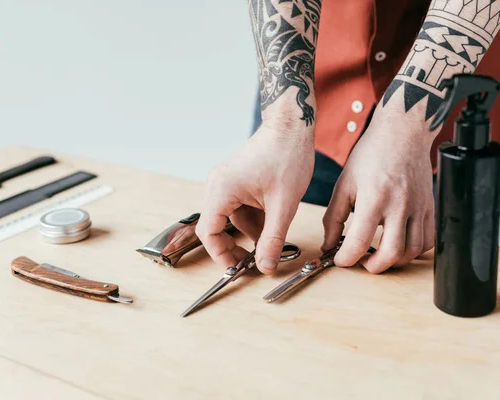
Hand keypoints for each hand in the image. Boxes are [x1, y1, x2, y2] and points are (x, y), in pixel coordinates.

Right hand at [196, 119, 313, 273]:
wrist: (291, 127)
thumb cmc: (287, 156)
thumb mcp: (283, 206)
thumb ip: (272, 239)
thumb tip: (265, 267)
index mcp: (222, 190)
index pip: (208, 233)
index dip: (221, 254)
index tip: (238, 268)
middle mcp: (217, 185)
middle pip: (215, 226)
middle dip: (235, 245)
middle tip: (255, 260)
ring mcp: (225, 181)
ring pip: (230, 218)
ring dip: (249, 230)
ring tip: (273, 235)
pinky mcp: (235, 180)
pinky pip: (238, 207)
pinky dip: (253, 217)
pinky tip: (271, 219)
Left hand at [322, 107, 435, 272]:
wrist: (402, 133)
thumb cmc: (372, 154)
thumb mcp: (344, 183)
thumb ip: (334, 216)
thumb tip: (329, 243)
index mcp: (373, 198)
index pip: (359, 242)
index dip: (346, 258)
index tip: (340, 259)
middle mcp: (399, 205)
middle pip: (391, 254)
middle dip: (373, 267)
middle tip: (362, 262)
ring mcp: (418, 207)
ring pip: (412, 251)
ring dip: (394, 260)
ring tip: (378, 253)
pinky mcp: (430, 207)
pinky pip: (428, 240)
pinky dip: (414, 250)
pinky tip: (399, 243)